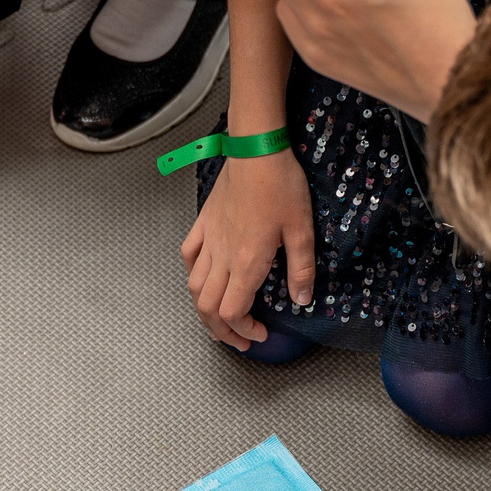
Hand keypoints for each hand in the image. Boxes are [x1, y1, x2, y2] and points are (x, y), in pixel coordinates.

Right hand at [182, 149, 314, 347]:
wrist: (256, 151)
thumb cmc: (281, 186)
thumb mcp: (302, 230)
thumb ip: (301, 270)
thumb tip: (302, 300)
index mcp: (247, 263)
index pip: (232, 311)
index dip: (244, 330)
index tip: (261, 334)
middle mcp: (222, 256)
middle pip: (207, 306)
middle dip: (222, 330)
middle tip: (239, 340)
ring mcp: (209, 240)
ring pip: (194, 286)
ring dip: (203, 309)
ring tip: (219, 319)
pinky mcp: (204, 222)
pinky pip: (188, 255)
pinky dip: (192, 275)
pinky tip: (202, 278)